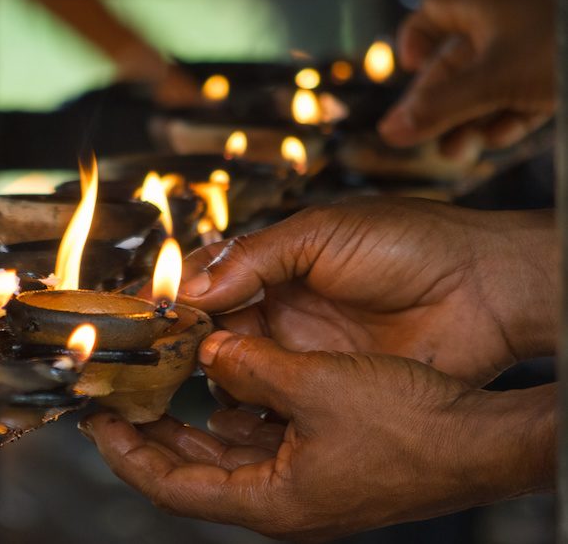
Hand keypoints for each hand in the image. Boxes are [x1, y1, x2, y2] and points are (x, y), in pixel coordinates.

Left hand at [81, 332, 553, 540]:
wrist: (484, 439)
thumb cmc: (413, 426)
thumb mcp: (315, 385)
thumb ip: (250, 365)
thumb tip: (211, 350)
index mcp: (269, 500)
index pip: (169, 484)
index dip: (125, 452)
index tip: (98, 421)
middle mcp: (280, 499)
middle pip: (190, 469)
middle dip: (150, 432)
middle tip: (119, 397)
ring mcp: (303, 484)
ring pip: (225, 451)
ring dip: (191, 417)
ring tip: (163, 379)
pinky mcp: (324, 462)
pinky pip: (261, 437)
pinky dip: (236, 408)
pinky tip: (225, 376)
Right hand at [178, 198, 554, 386]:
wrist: (484, 289)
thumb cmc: (412, 244)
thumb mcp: (321, 234)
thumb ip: (254, 258)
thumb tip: (191, 286)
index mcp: (277, 265)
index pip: (210, 283)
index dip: (179, 298)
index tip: (150, 313)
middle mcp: (283, 309)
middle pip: (215, 329)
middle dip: (186, 339)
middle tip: (160, 352)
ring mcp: (304, 350)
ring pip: (238, 367)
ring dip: (212, 372)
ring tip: (190, 374)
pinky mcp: (327, 387)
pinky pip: (275, 399)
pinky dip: (248, 402)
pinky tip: (228, 401)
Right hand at [377, 0, 554, 157]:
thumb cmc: (561, 54)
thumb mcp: (492, 83)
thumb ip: (438, 109)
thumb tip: (390, 132)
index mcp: (487, 9)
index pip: (434, 11)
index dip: (415, 38)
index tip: (409, 70)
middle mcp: (506, 30)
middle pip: (454, 65)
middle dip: (436, 103)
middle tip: (416, 137)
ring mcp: (530, 58)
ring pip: (482, 91)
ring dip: (464, 123)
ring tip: (454, 153)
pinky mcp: (550, 84)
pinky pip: (513, 104)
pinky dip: (499, 124)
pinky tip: (490, 142)